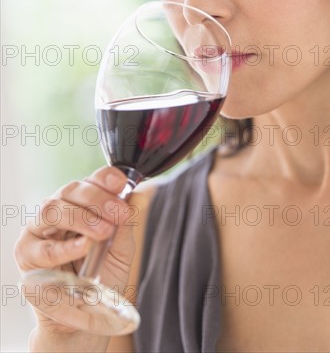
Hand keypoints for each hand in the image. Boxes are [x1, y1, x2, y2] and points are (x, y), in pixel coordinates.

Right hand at [14, 166, 135, 333]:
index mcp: (81, 204)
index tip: (120, 182)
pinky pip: (43, 247)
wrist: (85, 316)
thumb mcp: (121, 250)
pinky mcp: (27, 254)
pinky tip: (84, 246)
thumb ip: (126, 224)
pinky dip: (65, 247)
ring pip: (52, 210)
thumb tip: (138, 195)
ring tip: (103, 231)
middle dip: (97, 198)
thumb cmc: (102, 277)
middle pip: (71, 190)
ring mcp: (39, 230)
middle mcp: (59, 210)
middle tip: (118, 213)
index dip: (104, 178)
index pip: (90, 181)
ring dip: (80, 217)